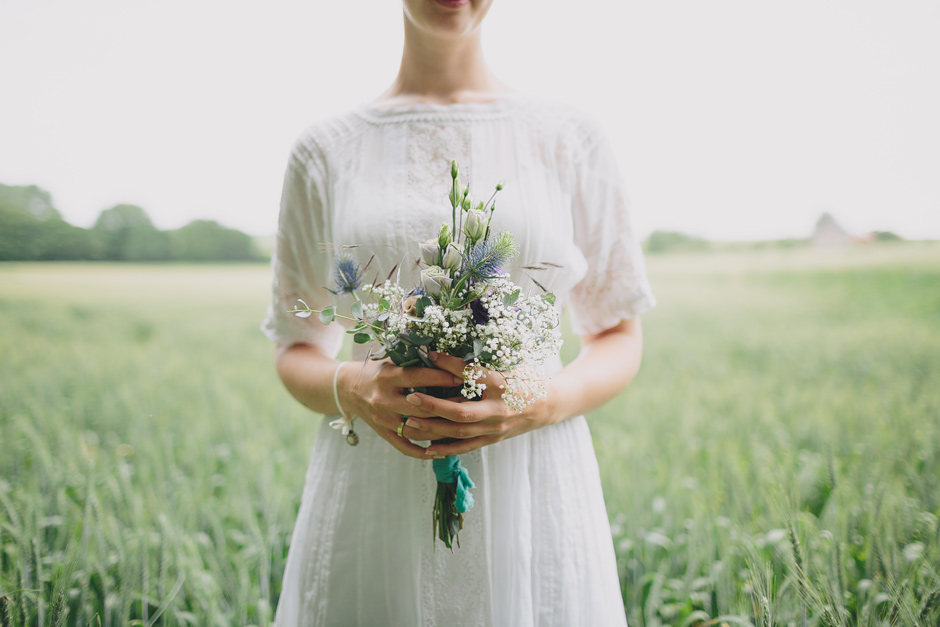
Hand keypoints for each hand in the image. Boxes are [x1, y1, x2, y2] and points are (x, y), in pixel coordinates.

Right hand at [339, 359, 464, 458]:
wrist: (348, 389)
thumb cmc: (377, 371)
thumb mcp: (392, 361)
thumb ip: (415, 361)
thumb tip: (446, 357)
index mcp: (388, 377)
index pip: (419, 377)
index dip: (443, 377)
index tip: (463, 377)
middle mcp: (384, 399)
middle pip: (420, 407)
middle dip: (446, 405)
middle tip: (468, 403)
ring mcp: (383, 420)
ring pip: (416, 429)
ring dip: (440, 430)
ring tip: (460, 426)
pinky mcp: (383, 434)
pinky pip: (405, 447)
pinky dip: (423, 452)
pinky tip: (440, 452)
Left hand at [399, 352, 558, 456]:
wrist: (547, 404)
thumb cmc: (523, 379)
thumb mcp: (507, 363)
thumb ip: (480, 361)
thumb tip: (447, 350)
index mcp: (502, 384)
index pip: (472, 374)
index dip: (450, 364)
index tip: (430, 354)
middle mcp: (498, 409)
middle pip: (461, 411)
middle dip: (433, 406)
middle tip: (410, 397)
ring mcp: (495, 428)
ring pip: (459, 432)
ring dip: (432, 429)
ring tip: (409, 422)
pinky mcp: (492, 439)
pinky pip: (465, 447)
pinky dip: (445, 449)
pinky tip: (426, 447)